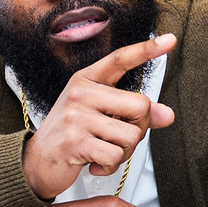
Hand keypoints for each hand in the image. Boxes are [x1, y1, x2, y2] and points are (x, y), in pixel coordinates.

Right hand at [21, 34, 177, 200]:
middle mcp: (81, 93)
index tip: (170, 40)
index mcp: (87, 80)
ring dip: (124, 152)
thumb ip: (133, 114)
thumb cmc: (71, 134)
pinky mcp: (75, 142)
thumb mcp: (100, 115)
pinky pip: (115, 156)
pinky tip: (95, 163)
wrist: (37, 161)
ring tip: (104, 151)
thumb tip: (168, 115)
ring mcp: (77, 116)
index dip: (146, 50)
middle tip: (119, 137)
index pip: (120, 60)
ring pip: (132, 136)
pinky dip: (110, 166)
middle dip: (139, 129)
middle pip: (141, 106)